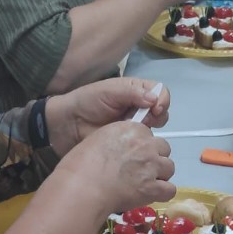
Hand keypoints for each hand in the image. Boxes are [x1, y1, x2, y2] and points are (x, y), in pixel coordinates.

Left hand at [46, 78, 169, 157]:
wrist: (70, 124)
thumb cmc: (88, 102)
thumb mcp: (109, 91)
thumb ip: (132, 92)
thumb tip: (154, 99)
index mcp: (136, 90)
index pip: (160, 91)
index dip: (162, 100)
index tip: (155, 109)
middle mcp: (139, 107)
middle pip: (162, 110)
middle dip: (158, 115)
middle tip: (145, 121)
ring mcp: (136, 126)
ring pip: (156, 128)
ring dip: (151, 129)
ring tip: (137, 131)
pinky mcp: (131, 142)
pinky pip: (145, 143)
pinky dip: (144, 143)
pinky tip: (133, 142)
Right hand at [57, 120, 175, 216]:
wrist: (84, 186)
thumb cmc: (83, 165)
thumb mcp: (99, 139)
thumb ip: (117, 140)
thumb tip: (122, 149)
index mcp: (132, 129)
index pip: (149, 136)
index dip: (143, 148)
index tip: (134, 157)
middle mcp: (145, 145)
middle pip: (163, 149)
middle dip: (155, 159)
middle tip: (142, 171)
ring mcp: (151, 166)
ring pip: (169, 168)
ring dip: (160, 176)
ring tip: (146, 184)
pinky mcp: (153, 187)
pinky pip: (170, 190)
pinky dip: (163, 194)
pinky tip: (152, 196)